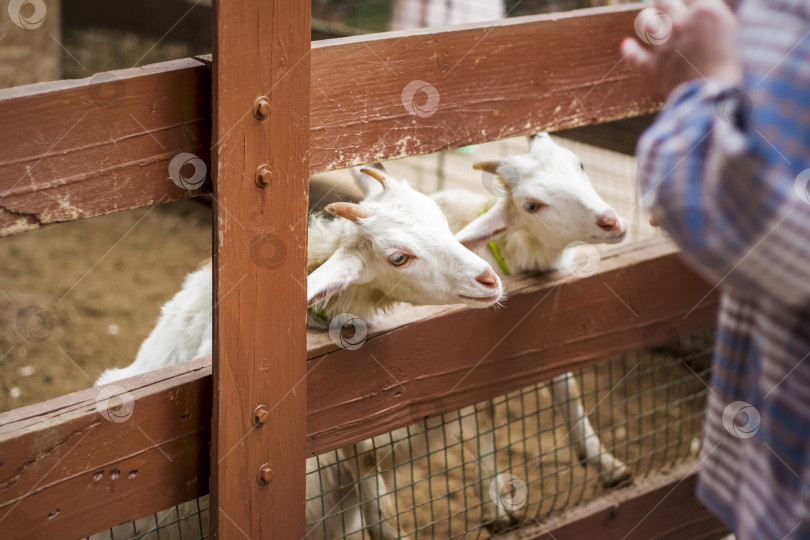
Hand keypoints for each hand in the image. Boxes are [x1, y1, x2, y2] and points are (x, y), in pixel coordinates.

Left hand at [622, 0, 741, 95]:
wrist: (716, 95)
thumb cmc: (732, 65)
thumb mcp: (730, 29)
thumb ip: (712, 15)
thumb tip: (702, 11)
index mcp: (705, 11)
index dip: (688, 1)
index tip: (688, 4)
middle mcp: (681, 23)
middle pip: (664, 1)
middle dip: (665, 3)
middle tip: (667, 6)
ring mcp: (665, 44)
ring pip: (646, 21)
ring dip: (648, 18)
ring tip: (650, 18)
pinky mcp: (654, 66)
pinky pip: (635, 56)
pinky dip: (630, 50)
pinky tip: (625, 44)